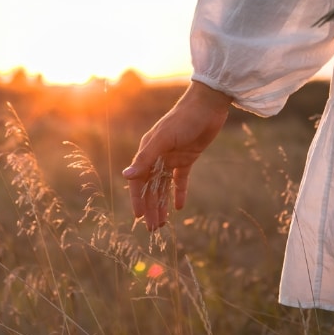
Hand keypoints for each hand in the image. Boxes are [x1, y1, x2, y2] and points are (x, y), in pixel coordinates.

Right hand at [122, 81, 231, 230]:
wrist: (207, 106)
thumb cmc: (182, 119)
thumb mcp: (162, 139)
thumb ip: (145, 159)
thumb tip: (126, 176)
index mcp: (147, 151)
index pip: (139, 181)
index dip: (138, 199)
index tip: (139, 217)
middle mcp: (157, 156)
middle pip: (151, 187)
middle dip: (151, 207)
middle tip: (153, 229)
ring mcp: (172, 158)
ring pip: (164, 186)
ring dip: (162, 204)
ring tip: (163, 223)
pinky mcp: (188, 158)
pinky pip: (181, 179)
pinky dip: (179, 192)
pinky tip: (179, 207)